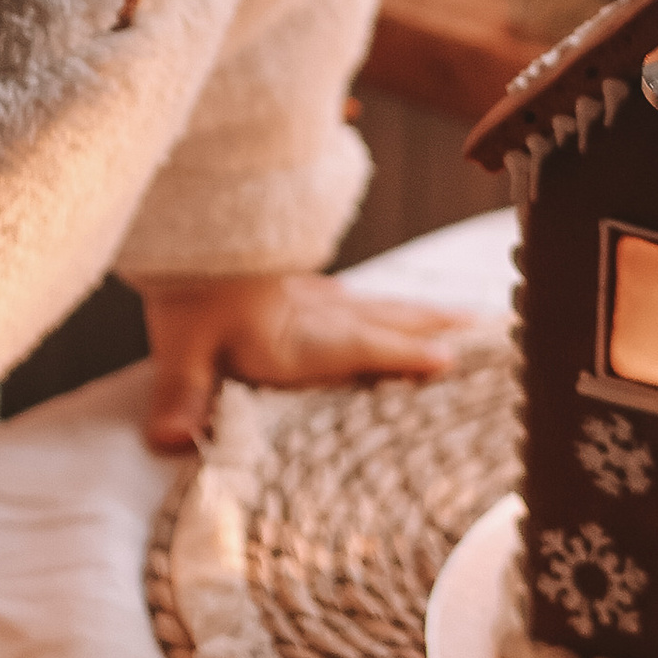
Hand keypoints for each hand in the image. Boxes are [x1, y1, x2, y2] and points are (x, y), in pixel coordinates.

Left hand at [133, 271, 460, 453]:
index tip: (452, 361)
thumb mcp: (181, 342)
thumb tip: (169, 440)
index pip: (365, 348)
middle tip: (488, 326)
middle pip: (387, 319)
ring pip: (375, 303)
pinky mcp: (291, 277)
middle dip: (436, 326)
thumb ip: (185, 391)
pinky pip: (351, 294)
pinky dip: (377, 302)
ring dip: (417, 312)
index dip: (406, 356)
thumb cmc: (185, 283)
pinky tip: (373, 303)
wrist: (182, 217)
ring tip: (461, 316)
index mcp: (301, 335)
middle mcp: (317, 312)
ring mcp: (308, 291)